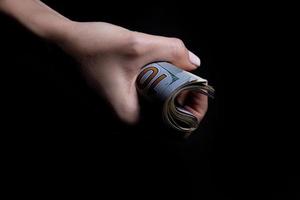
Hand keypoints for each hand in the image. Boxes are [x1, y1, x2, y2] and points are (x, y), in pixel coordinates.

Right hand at [59, 21, 206, 123]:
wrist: (64, 42)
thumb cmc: (92, 46)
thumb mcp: (135, 44)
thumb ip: (170, 50)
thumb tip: (194, 63)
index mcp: (130, 116)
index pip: (173, 125)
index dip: (193, 109)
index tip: (199, 89)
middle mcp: (127, 117)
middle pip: (169, 118)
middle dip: (186, 101)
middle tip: (193, 81)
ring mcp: (124, 108)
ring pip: (160, 108)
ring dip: (175, 93)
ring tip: (183, 77)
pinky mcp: (123, 97)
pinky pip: (150, 99)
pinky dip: (162, 88)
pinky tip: (166, 74)